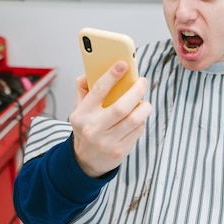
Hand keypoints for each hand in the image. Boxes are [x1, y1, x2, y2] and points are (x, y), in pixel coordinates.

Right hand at [69, 60, 152, 177]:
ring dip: (144, 107)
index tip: (124, 64)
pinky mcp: (120, 151)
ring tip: (144, 101)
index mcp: (82, 114)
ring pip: (134, 120)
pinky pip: (138, 131)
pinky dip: (142, 121)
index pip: (98, 90)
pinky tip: (138, 117)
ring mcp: (107, 142)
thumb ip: (84, 89)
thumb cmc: (87, 127)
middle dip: (136, 91)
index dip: (112, 75)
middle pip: (121, 106)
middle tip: (143, 82)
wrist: (86, 160)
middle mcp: (93, 128)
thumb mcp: (79, 108)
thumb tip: (91, 71)